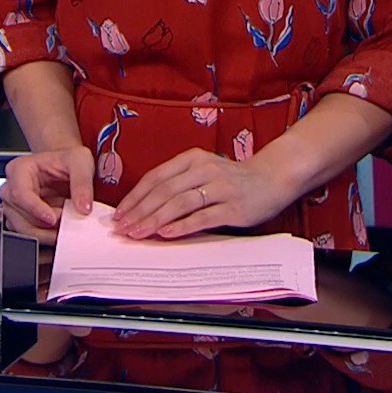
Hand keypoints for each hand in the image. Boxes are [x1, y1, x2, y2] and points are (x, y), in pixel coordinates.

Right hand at [0, 146, 93, 242]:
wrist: (67, 168)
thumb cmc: (67, 161)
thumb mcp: (79, 160)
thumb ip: (82, 182)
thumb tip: (83, 207)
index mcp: (19, 169)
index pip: (19, 193)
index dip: (34, 209)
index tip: (51, 219)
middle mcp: (12, 188)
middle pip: (18, 215)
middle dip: (43, 225)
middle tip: (64, 224)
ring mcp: (15, 206)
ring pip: (21, 229)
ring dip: (44, 234)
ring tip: (64, 229)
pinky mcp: (22, 220)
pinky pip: (28, 235)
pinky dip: (44, 237)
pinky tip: (59, 232)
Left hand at [110, 148, 293, 239]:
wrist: (271, 178)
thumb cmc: (231, 179)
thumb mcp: (203, 171)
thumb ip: (178, 183)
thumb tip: (144, 208)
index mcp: (192, 158)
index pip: (156, 177)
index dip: (135, 197)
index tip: (119, 214)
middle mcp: (204, 169)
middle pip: (164, 191)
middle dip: (140, 211)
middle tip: (123, 228)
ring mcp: (219, 188)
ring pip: (179, 203)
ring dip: (155, 220)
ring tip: (139, 233)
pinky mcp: (233, 207)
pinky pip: (202, 217)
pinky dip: (182, 226)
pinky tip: (167, 234)